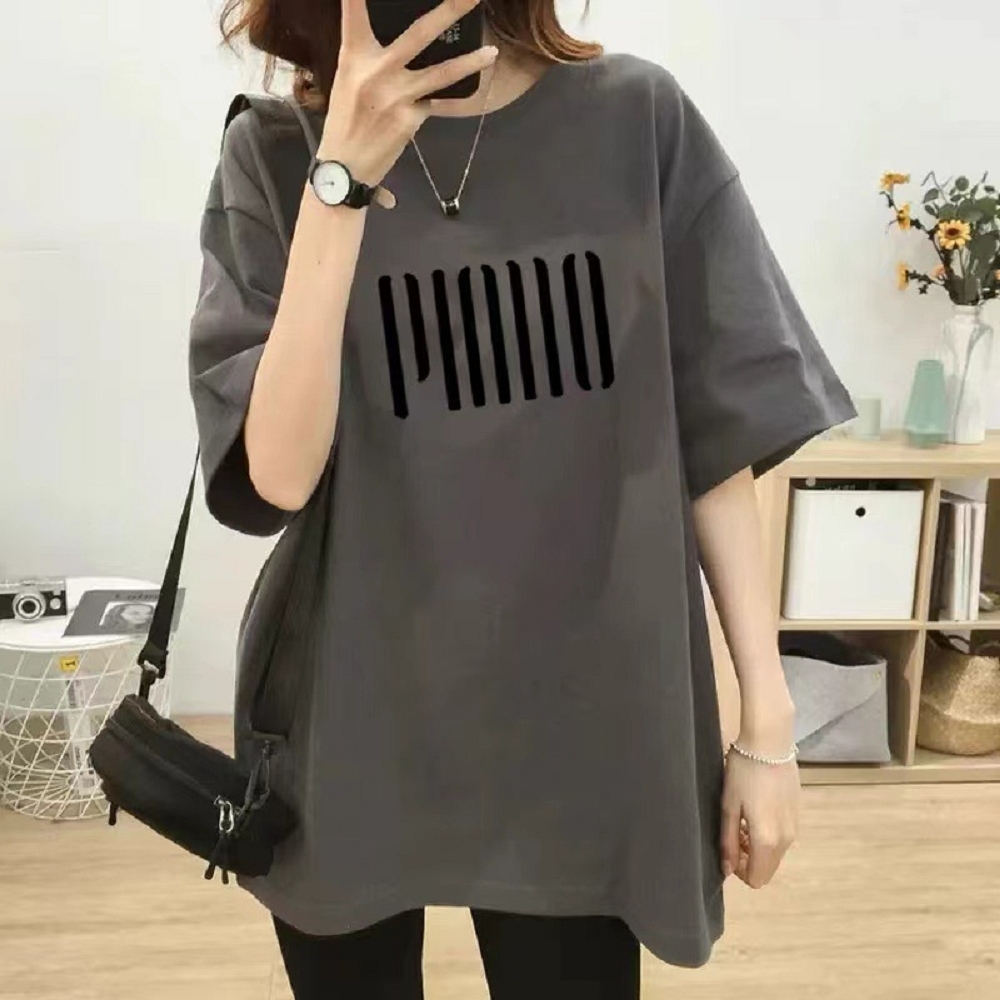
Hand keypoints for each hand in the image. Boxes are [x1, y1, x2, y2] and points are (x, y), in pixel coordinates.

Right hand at [319, 0, 498, 200]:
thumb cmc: (345, 121)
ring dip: (470, 62)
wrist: (344, 167)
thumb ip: (371, 59)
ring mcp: (398, 95)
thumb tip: (399, 44)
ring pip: (442, 74)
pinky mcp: (412, 118)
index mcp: (354, 57)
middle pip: (419, 34)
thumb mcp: (348, 81)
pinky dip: (451, 101)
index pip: (355, 15)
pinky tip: (472, 96)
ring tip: (493, 53)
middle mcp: (377, 71)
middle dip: (449, 10)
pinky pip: (438, 104)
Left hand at [720, 736, 799, 888]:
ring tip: (743, 819)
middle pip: (768, 869)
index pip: (757, 879)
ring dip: (758, 846)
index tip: (729, 850)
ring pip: (776, 854)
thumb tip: (728, 870)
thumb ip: (728, 841)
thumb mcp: (729, 806)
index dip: (740, 871)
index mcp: (767, 840)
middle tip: (734, 833)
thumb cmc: (743, 773)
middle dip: (749, 859)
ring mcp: (795, 827)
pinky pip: (783, 837)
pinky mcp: (797, 814)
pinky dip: (769, 834)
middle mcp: (786, 839)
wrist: (769, 744)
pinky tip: (757, 810)